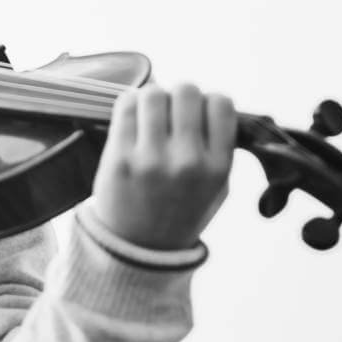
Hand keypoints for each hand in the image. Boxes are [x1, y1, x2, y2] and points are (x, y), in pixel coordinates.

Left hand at [90, 82, 235, 250]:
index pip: (221, 103)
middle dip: (179, 96)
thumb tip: (210, 100)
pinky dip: (131, 103)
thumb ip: (221, 145)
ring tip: (151, 116)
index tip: (198, 115)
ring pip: (154, 93)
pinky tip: (134, 118)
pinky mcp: (119, 158)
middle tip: (171, 114)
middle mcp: (188, 162)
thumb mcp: (218, 187)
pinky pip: (126, 105)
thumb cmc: (182, 210)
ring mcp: (151, 160)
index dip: (208, 102)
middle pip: (186, 91)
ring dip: (153, 98)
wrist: (140, 250)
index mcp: (217, 168)